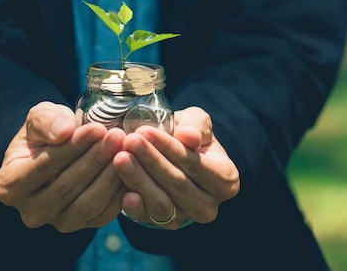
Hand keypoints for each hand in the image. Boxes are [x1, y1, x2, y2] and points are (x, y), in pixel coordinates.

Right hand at [0, 102, 125, 232]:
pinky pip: (103, 215)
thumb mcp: (39, 117)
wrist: (55, 152)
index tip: (97, 128)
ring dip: (110, 176)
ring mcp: (56, 222)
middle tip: (118, 137)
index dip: (74, 147)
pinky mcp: (81, 227)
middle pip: (67, 187)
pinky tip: (131, 170)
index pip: (45, 165)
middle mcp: (30, 211)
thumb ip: (46, 120)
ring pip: (87, 204)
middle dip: (96, 160)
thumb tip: (63, 132)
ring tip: (126, 150)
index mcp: (10, 185)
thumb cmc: (45, 132)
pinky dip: (119, 194)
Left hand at [113, 106, 239, 228]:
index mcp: (226, 179)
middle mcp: (210, 204)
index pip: (195, 163)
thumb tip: (188, 137)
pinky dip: (135, 206)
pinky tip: (124, 192)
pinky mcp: (165, 224)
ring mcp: (187, 217)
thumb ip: (196, 126)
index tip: (146, 131)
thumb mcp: (196, 122)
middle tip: (129, 141)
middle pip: (178, 184)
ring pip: (162, 203)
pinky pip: (147, 218)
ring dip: (139, 180)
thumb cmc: (187, 135)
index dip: (169, 148)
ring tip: (120, 158)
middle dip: (150, 161)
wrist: (176, 156)